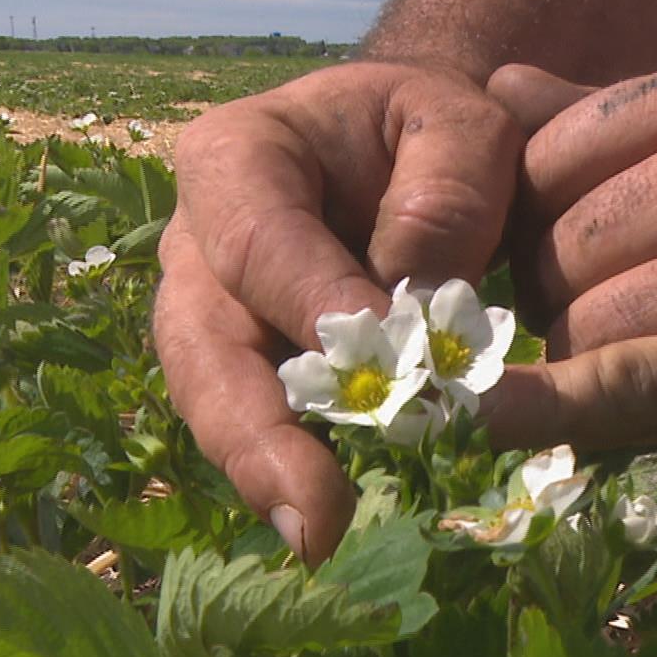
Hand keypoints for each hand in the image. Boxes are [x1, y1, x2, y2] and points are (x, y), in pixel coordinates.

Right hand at [155, 64, 521, 562]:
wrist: (412, 147)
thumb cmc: (428, 131)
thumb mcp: (457, 120)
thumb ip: (447, 185)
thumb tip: (416, 293)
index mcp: (238, 157)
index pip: (260, 240)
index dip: (310, 301)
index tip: (379, 360)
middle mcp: (199, 244)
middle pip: (203, 345)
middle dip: (253, 433)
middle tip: (312, 511)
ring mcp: (215, 316)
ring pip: (217, 401)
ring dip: (267, 472)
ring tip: (320, 536)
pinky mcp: (250, 372)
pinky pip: (261, 427)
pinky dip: (297, 476)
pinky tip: (338, 525)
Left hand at [484, 57, 656, 462]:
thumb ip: (608, 116)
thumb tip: (495, 90)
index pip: (544, 157)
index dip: (526, 221)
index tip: (552, 257)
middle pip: (558, 248)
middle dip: (556, 296)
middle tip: (613, 318)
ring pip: (584, 324)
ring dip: (587, 359)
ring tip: (654, 354)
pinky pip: (630, 384)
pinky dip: (555, 407)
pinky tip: (492, 416)